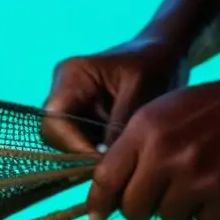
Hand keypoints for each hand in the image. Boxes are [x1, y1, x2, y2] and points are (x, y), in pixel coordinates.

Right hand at [41, 38, 189, 153]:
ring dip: (89, 153)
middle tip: (112, 166)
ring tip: (118, 160)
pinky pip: (81, 141)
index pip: (55, 121)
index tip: (103, 163)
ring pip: (66, 142)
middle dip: (81, 152)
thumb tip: (105, 163)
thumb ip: (119, 124)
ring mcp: (71, 103)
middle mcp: (63, 89)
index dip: (74, 146)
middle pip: (55, 134)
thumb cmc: (154, 64)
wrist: (164, 53)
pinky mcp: (83, 116)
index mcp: (72, 76)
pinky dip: (97, 150)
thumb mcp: (140, 92)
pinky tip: (118, 153)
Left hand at [86, 75, 219, 219]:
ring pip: (167, 216)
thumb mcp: (155, 116)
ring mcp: (198, 179)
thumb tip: (105, 197)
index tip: (95, 216)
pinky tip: (214, 183)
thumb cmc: (200, 110)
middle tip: (157, 188)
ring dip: (175, 204)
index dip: (97, 202)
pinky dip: (205, 208)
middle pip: (133, 208)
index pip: (106, 179)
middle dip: (140, 204)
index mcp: (146, 132)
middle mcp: (168, 157)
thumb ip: (128, 150)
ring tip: (192, 177)